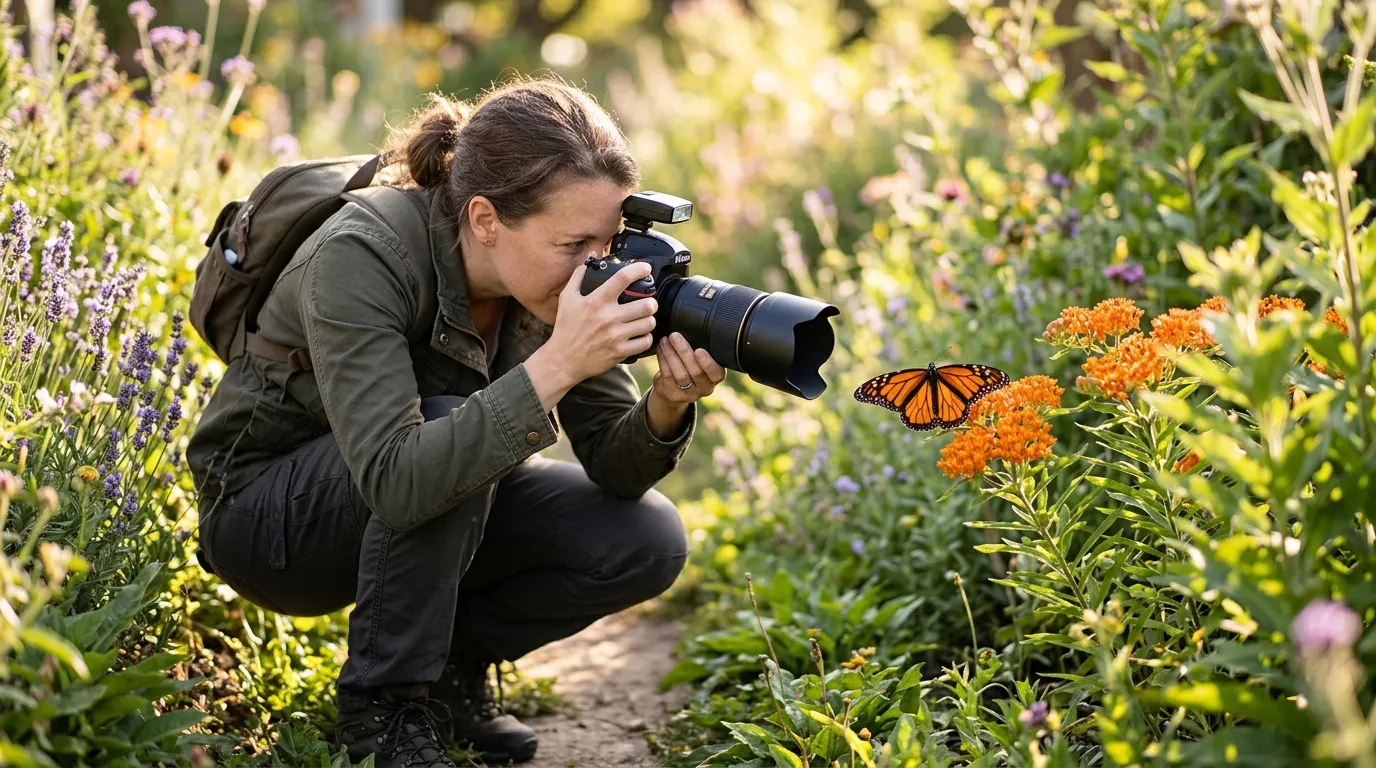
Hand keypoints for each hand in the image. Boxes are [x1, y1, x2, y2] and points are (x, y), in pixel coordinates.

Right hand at [538, 261, 658, 386]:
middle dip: (651, 302)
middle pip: (646, 304)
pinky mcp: (620, 352)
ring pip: (649, 323)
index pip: (623, 278)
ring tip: (645, 319)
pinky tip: (640, 334)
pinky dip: (646, 338)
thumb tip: (590, 258)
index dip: (639, 269)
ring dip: (649, 319)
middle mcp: (608, 317)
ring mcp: (615, 336)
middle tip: (648, 302)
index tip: (646, 268)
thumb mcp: (567, 299)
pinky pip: (645, 342)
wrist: (563, 360)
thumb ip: (578, 276)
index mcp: (596, 301)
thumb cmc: (566, 328)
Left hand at [651, 332, 726, 404]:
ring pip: (680, 374)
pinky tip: (660, 348)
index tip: (699, 350)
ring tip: (665, 340)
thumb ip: (703, 347)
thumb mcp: (700, 359)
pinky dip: (663, 360)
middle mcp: (704, 388)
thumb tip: (694, 323)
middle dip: (684, 352)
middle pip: (696, 372)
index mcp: (715, 377)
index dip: (708, 363)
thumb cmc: (691, 365)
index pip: (717, 373)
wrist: (674, 388)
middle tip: (675, 335)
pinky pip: (668, 376)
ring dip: (671, 354)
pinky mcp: (672, 394)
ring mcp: (688, 394)